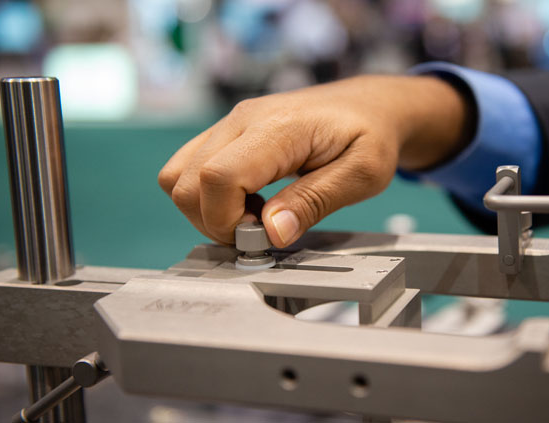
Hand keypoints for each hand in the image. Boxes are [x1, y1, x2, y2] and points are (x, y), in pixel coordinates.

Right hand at [158, 75, 471, 246]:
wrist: (370, 105)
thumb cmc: (371, 134)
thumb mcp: (362, 175)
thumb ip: (315, 202)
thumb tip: (272, 233)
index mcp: (279, 127)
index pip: (218, 177)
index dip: (227, 221)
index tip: (259, 238)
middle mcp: (243, 119)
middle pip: (186, 181)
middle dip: (214, 222)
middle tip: (259, 232)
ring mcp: (231, 123)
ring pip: (177, 175)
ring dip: (206, 209)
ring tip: (253, 217)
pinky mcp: (227, 132)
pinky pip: (190, 167)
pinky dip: (207, 195)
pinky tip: (247, 201)